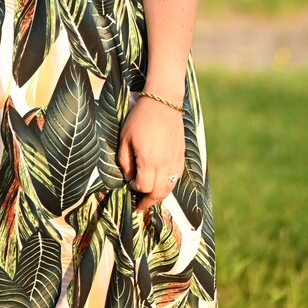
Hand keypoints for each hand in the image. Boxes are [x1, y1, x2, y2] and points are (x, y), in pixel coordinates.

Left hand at [117, 95, 184, 212]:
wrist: (163, 102)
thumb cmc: (140, 118)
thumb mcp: (125, 137)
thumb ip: (125, 160)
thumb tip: (129, 177)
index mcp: (149, 160)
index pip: (144, 186)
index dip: (136, 188)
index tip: (131, 184)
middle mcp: (164, 164)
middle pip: (159, 193)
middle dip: (149, 201)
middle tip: (141, 206)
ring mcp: (175, 160)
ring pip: (170, 188)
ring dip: (160, 196)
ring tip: (152, 199)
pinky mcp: (181, 156)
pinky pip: (177, 177)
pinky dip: (169, 185)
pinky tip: (162, 183)